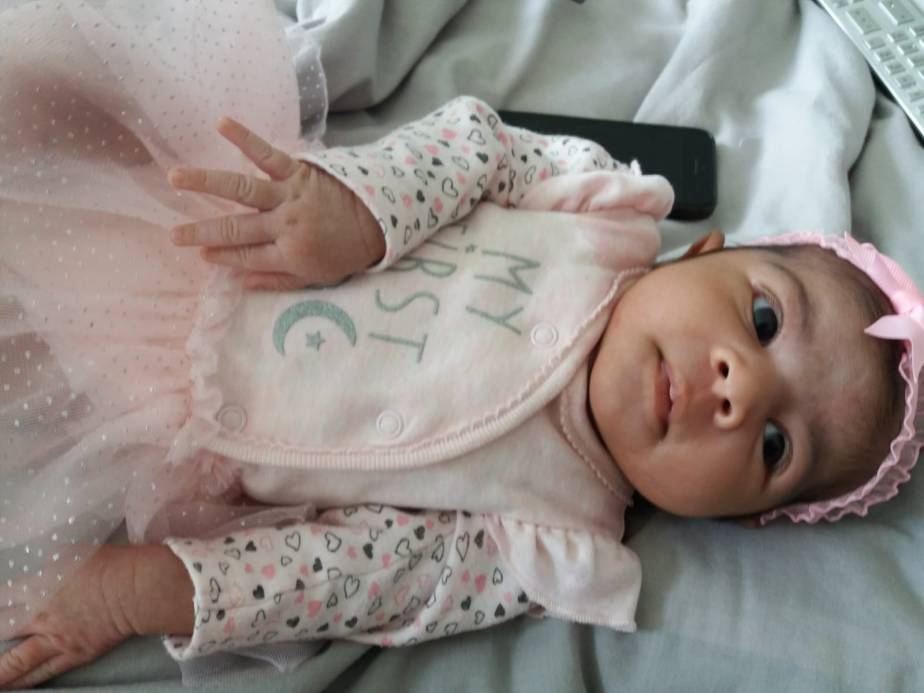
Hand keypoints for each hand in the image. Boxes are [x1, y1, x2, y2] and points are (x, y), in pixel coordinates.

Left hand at [0, 546, 134, 688]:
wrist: (136, 589)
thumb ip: (50, 566)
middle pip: (1, 629)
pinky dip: (25, 681)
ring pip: (15, 661)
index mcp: (37, 586)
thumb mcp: (73, 554)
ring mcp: (56, 639)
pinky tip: (12, 686)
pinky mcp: (73, 654)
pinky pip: (43, 673)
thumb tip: (42, 573)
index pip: (1, 596)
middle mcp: (39, 615)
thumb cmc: (111, 564)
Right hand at [167, 118, 383, 290]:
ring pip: (241, 189)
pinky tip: (221, 124)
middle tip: (173, 236)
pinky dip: (245, 138)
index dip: (222, 257)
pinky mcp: (298, 170)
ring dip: (206, 181)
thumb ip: (277, 280)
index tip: (199, 255)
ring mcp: (289, 195)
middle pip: (236, 229)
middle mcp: (285, 226)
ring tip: (175, 178)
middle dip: (202, 233)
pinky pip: (268, 154)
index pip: (246, 256)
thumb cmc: (344, 251)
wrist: (379, 219)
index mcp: (289, 254)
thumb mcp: (316, 278)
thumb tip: (238, 282)